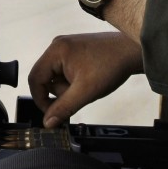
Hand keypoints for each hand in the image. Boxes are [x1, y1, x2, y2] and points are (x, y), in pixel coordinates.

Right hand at [28, 32, 143, 127]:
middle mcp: (57, 46)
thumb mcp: (85, 91)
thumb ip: (64, 108)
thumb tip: (48, 122)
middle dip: (60, 92)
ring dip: (69, 87)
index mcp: (55, 51)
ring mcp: (66, 48)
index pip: (35, 79)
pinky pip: (65, 72)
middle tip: (80, 93)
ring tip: (88, 84)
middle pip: (46, 79)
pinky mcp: (74, 52)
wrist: (132, 51)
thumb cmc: (111, 65)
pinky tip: (89, 79)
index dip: (40, 99)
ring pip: (56, 77)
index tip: (52, 113)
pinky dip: (74, 81)